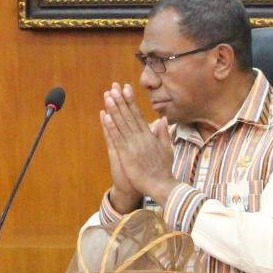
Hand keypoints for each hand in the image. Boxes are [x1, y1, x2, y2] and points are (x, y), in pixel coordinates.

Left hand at [100, 83, 177, 201]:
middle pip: (129, 115)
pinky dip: (111, 126)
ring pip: (122, 124)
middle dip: (121, 100)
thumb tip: (163, 119)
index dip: (131, 101)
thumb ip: (163, 133)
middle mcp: (141, 137)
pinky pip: (117, 138)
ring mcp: (133, 145)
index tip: (126, 89)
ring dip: (114, 109)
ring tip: (108, 96)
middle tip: (114, 86)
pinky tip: (105, 116)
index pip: (138, 114)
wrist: (161, 185)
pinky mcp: (126, 154)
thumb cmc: (163, 169)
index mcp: (150, 136)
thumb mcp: (167, 149)